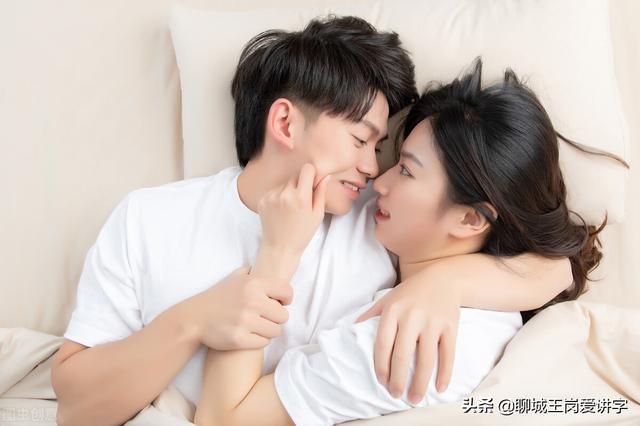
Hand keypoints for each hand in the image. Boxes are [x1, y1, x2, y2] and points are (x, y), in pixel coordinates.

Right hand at [181, 267, 292, 349]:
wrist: (194, 318)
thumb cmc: (218, 297)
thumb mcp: (235, 277)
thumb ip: (254, 272)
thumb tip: (271, 269)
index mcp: (253, 284)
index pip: (287, 291)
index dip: (286, 299)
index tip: (280, 303)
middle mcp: (251, 301)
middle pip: (284, 315)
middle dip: (276, 318)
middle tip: (265, 318)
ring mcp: (245, 321)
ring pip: (276, 331)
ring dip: (269, 330)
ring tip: (257, 326)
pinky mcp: (239, 339)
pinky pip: (263, 343)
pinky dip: (258, 341)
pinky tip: (249, 334)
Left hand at [257, 163, 330, 256]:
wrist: (280, 248)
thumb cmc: (302, 234)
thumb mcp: (317, 215)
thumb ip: (321, 193)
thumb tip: (325, 176)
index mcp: (301, 197)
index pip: (307, 169)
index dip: (311, 174)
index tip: (312, 183)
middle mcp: (285, 194)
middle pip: (295, 176)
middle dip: (300, 184)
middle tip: (302, 201)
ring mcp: (271, 196)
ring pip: (285, 184)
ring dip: (289, 190)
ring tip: (290, 208)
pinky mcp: (263, 200)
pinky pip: (274, 191)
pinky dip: (279, 196)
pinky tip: (281, 211)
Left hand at [356, 266, 460, 403]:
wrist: (443, 278)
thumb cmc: (410, 293)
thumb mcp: (387, 300)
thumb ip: (370, 316)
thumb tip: (349, 333)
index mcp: (393, 311)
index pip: (383, 344)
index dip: (381, 366)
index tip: (381, 381)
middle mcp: (412, 316)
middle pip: (403, 355)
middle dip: (398, 379)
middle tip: (395, 395)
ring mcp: (432, 322)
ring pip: (426, 359)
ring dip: (420, 382)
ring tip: (414, 398)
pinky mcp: (450, 326)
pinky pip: (448, 354)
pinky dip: (444, 373)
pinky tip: (439, 388)